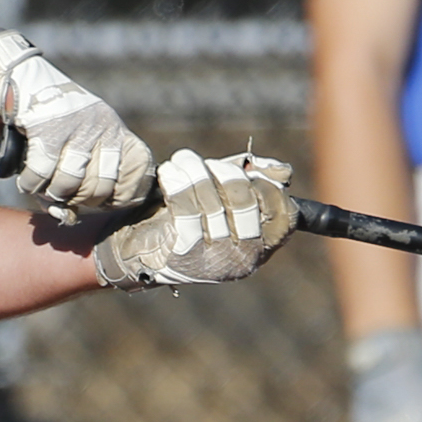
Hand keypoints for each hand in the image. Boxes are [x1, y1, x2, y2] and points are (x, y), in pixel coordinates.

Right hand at [0, 28, 156, 218]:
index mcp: (114, 129)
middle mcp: (102, 127)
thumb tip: (68, 217)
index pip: (138, 172)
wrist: (12, 75)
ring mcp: (77, 127)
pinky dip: (31, 183)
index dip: (121, 197)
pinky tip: (27, 180)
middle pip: (102, 187)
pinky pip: (42, 173)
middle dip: (78, 200)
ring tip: (43, 187)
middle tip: (61, 194)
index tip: (102, 204)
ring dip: (52, 193)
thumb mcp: (73, 140)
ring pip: (71, 183)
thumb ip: (78, 176)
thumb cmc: (45, 118)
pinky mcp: (48, 127)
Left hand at [92, 150, 296, 288]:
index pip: (282, 212)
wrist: (138, 250)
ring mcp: (214, 259)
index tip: (246, 169)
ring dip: (194, 172)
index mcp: (262, 248)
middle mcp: (244, 259)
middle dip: (223, 172)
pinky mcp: (184, 254)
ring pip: (212, 202)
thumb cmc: (185, 220)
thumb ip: (253, 182)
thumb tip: (282, 172)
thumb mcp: (223, 200)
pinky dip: (177, 183)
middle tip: (204, 163)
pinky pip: (186, 209)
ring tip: (181, 161)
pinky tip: (169, 173)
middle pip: (245, 201)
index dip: (266, 184)